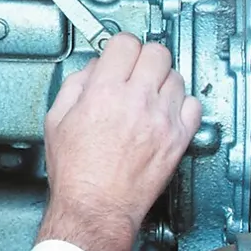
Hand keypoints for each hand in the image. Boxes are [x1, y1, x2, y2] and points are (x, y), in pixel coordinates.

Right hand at [36, 33, 201, 250]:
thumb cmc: (76, 172)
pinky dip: (183, 103)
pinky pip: (194, 106)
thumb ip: (74, 86)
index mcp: (103, 91)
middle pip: (156, 52)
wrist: (96, 207)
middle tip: (136, 67)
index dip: (120, 45)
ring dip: (163, 79)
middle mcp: (136, 101)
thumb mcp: (56, 120)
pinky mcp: (178, 139)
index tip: (118, 53)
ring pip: (177, 75)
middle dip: (144, 56)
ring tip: (150, 91)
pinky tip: (167, 110)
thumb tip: (92, 70)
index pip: (125, 43)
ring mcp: (161, 119)